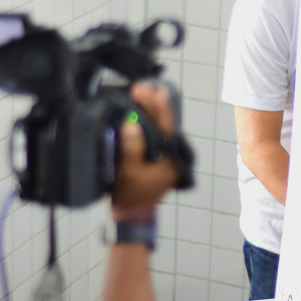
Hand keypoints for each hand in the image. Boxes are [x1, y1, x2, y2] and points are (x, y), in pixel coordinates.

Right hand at [111, 82, 181, 220]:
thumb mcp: (131, 172)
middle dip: (152, 104)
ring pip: (156, 125)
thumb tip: (130, 124)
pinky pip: (149, 132)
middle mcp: (169, 152)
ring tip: (136, 93)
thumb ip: (132, 149)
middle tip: (138, 87)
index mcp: (170, 156)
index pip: (168, 126)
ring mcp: (160, 152)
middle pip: (162, 122)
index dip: (160, 107)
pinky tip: (133, 109)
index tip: (153, 91)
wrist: (130, 212)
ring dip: (146, 109)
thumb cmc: (132, 194)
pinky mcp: (151, 154)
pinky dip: (142, 120)